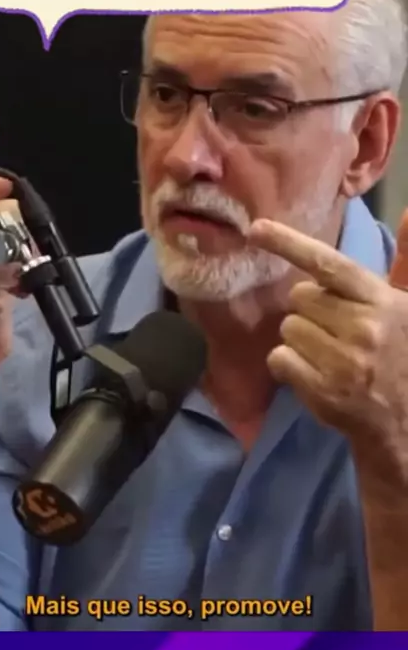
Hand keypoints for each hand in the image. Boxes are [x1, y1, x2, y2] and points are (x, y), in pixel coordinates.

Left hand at [249, 216, 407, 503]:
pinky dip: (289, 364)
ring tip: (330, 354)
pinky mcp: (323, 392)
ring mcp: (343, 362)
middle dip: (310, 310)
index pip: (330, 265)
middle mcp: (364, 329)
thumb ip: (406, 260)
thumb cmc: (401, 354)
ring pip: (288, 328)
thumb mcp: (406, 306)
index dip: (290, 243)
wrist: (405, 422)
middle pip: (300, 298)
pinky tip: (315, 372)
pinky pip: (279, 358)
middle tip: (336, 330)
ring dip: (301, 338)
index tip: (256, 228)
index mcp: (382, 302)